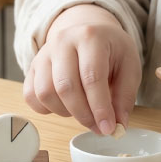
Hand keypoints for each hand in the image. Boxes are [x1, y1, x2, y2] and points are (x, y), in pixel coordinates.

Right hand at [23, 4, 140, 134]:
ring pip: (45, 93)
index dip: (100, 107)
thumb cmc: (110, 51)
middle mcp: (62, 42)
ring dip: (65, 112)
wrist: (88, 33)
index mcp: (90, 37)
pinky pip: (31, 96)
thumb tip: (118, 125)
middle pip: (66, 87)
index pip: (92, 77)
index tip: (108, 128)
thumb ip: (124, 96)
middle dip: (83, 115)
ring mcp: (43, 54)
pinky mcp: (32, 67)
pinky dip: (47, 109)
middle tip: (98, 127)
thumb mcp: (129, 66)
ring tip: (82, 110)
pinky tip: (65, 106)